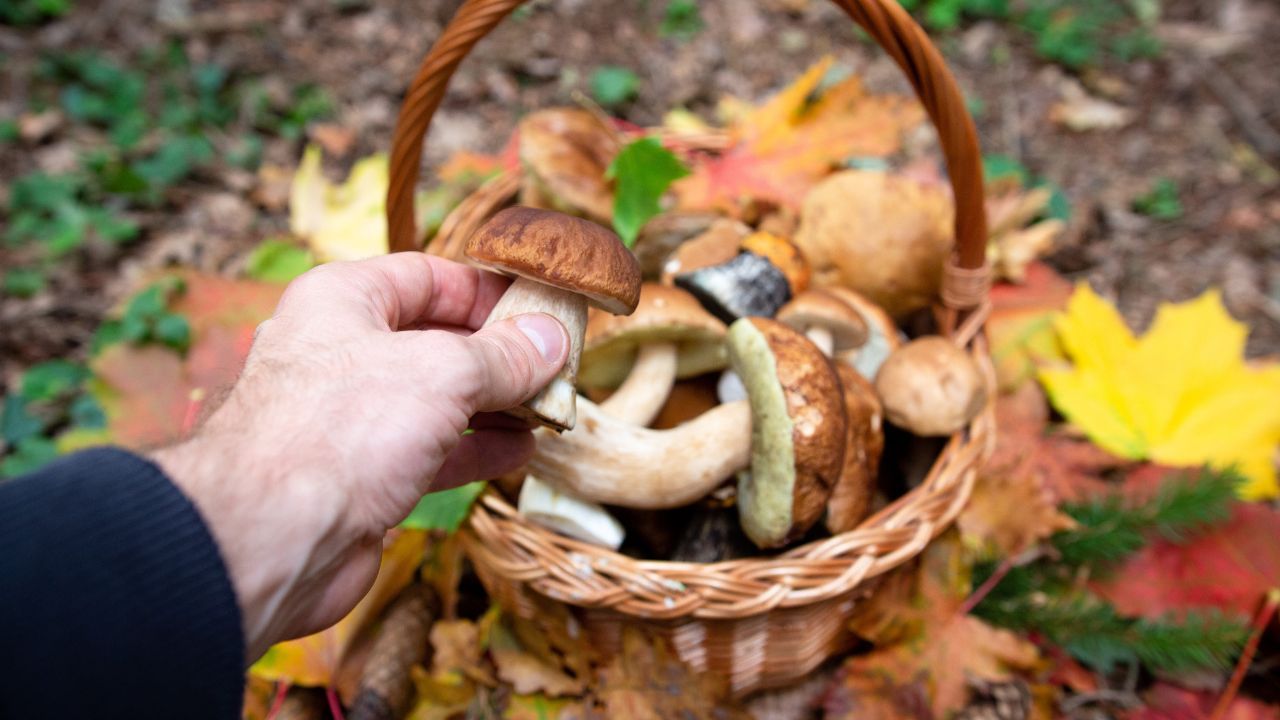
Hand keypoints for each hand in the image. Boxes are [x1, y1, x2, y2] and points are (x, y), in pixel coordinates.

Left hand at [151, 253, 566, 660]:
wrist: (271, 537)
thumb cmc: (338, 429)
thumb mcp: (442, 372)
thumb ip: (503, 356)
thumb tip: (551, 339)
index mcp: (343, 301)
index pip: (426, 276)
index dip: (486, 291)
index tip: (540, 307)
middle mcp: (341, 351)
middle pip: (436, 340)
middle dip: (500, 355)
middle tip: (557, 365)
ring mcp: (351, 417)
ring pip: (438, 399)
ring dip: (497, 405)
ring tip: (551, 410)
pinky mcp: (362, 474)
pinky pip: (431, 450)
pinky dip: (477, 447)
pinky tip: (520, 451)